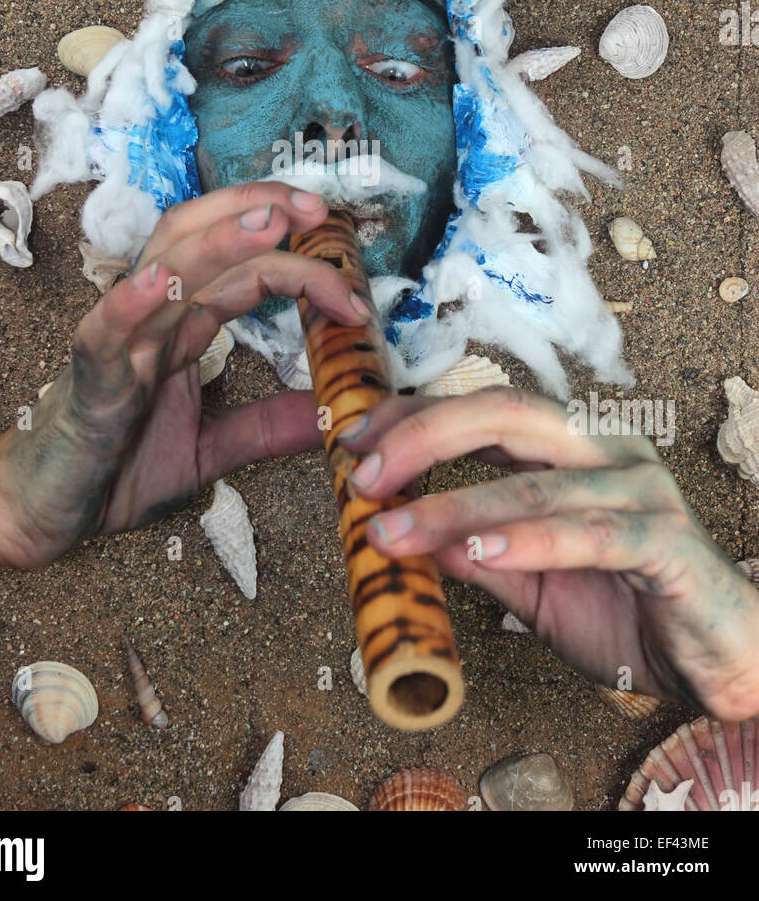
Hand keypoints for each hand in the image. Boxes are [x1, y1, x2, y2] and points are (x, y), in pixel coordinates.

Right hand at [0, 182, 369, 569]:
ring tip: (270, 219)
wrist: (42, 513)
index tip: (354, 287)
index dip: (298, 263)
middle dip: (259, 211)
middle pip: (203, 239)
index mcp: (182, 329)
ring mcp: (121, 344)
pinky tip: (159, 282)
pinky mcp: (88, 380)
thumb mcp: (212, 449)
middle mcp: (154, 322)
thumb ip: (269, 427)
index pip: (244, 271)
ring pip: (166, 269)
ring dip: (219, 239)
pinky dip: (130, 302)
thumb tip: (338, 413)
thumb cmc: (113, 469)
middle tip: (316, 206)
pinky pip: (105, 331)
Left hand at [339, 388, 758, 720]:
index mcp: (572, 447)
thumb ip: (474, 553)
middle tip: (365, 473)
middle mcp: (606, 451)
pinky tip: (477, 553)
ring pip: (537, 482)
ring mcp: (641, 490)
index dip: (415, 417)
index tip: (352, 440)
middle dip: (426, 437)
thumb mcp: (530, 584)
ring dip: (457, 505)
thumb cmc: (626, 611)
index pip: (484, 408)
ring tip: (397, 529)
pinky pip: (589, 533)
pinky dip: (529, 541)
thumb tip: (400, 534)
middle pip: (507, 415)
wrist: (717, 662)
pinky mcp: (667, 541)